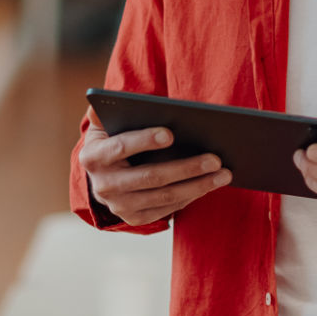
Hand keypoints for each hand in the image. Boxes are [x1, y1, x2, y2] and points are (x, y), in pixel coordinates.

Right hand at [81, 123, 232, 226]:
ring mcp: (120, 206)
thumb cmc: (112, 139)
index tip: (171, 134)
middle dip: (186, 168)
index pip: (121, 147)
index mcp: (93, 157)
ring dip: (198, 185)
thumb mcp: (105, 123)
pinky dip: (191, 196)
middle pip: (151, 177)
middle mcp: (104, 186)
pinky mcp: (135, 218)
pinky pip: (168, 208)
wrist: (102, 176)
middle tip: (215, 158)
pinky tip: (210, 184)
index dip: (145, 140)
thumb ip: (109, 108)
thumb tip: (120, 96)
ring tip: (223, 173)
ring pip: (165, 196)